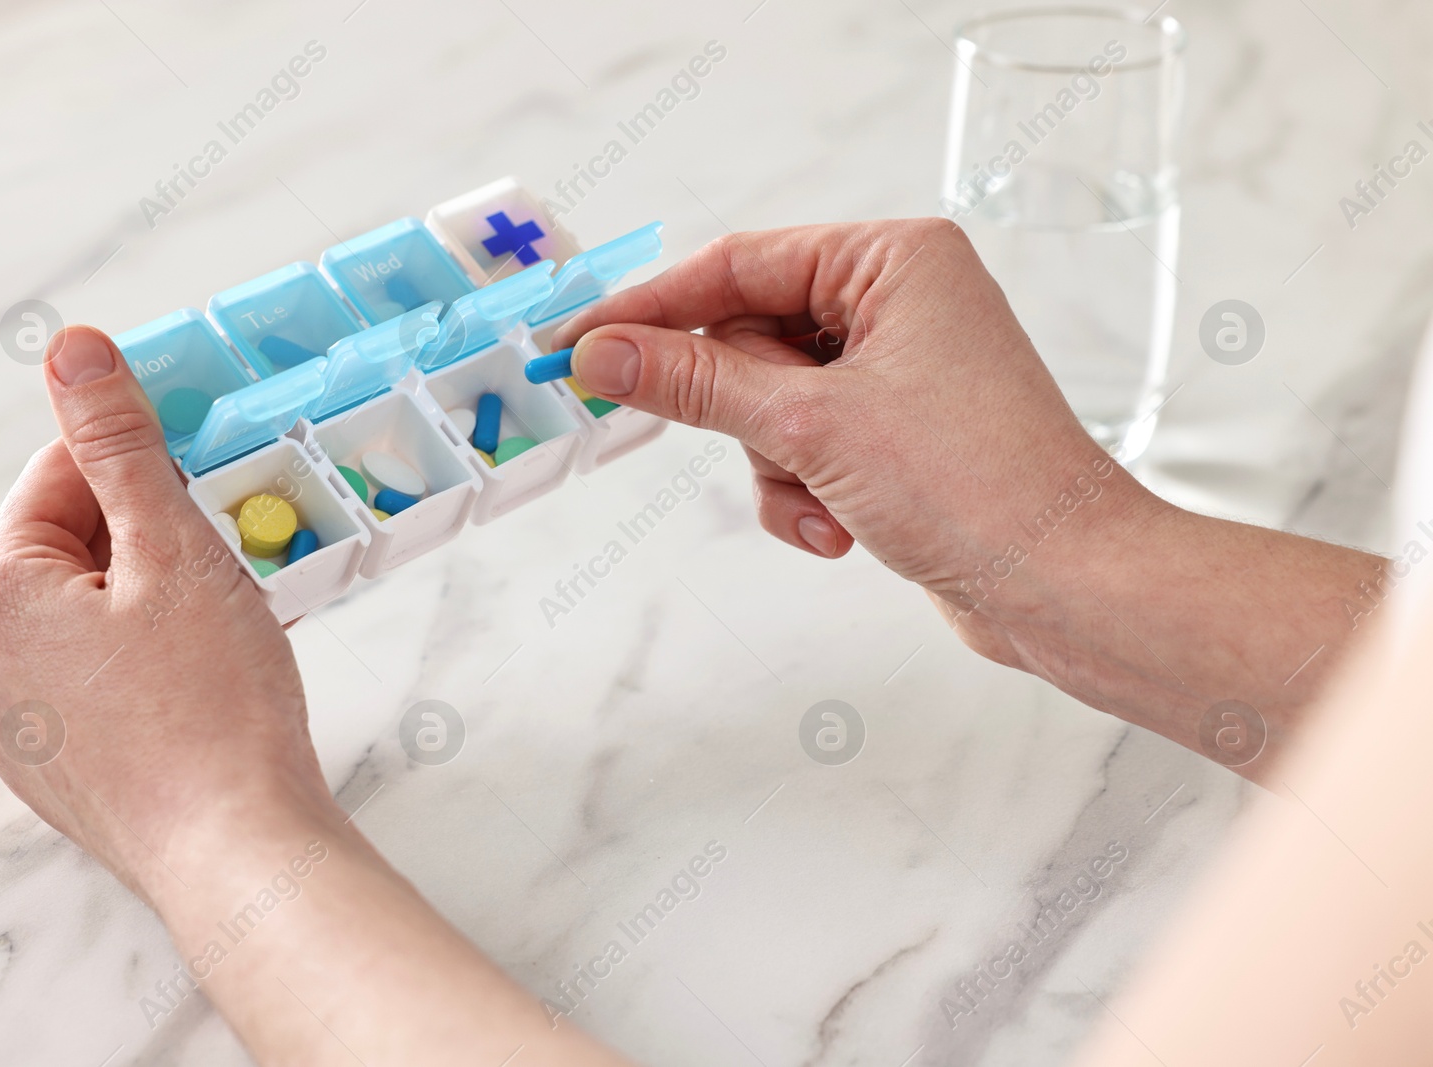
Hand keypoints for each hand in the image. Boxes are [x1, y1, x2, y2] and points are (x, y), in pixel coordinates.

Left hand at [0, 326, 334, 903]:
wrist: (237, 851)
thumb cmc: (215, 707)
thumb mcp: (175, 551)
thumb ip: (121, 445)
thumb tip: (73, 349)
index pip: (61, 477)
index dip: (144, 466)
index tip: (208, 475)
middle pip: (72, 549)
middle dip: (154, 539)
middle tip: (232, 557)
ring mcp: (15, 728)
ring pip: (88, 618)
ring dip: (157, 600)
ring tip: (228, 628)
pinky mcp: (57, 771)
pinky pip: (96, 682)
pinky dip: (150, 663)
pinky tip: (208, 682)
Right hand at [554, 219, 1163, 665]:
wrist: (1064, 585)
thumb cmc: (972, 486)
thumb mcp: (809, 425)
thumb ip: (695, 383)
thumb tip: (600, 353)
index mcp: (892, 260)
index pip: (735, 265)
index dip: (648, 309)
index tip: (573, 342)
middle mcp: (899, 302)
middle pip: (750, 340)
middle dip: (745, 417)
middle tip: (758, 450)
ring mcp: (900, 370)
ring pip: (770, 404)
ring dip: (778, 468)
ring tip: (826, 505)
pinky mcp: (898, 433)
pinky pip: (807, 446)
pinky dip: (807, 492)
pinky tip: (844, 532)